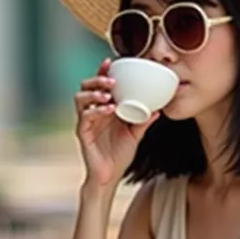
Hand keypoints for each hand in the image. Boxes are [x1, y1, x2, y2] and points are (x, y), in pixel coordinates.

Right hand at [74, 58, 159, 188]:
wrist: (110, 177)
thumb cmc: (119, 155)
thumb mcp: (136, 135)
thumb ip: (144, 121)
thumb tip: (159, 109)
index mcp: (105, 109)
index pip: (101, 85)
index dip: (104, 72)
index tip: (112, 61)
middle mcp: (93, 112)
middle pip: (86, 87)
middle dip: (97, 79)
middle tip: (111, 79)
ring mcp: (86, 122)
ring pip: (80, 99)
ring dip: (94, 93)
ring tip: (108, 93)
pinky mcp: (83, 134)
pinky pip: (85, 117)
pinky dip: (96, 110)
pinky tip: (108, 109)